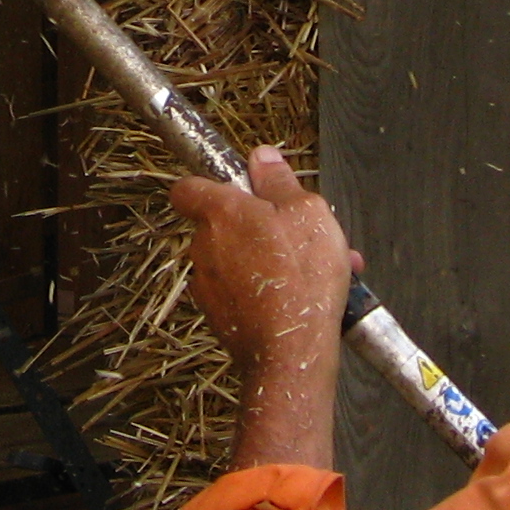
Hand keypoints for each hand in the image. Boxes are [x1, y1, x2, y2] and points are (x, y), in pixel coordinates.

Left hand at [171, 145, 356, 469]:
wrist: (291, 351)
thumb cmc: (301, 279)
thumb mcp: (306, 213)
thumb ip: (279, 181)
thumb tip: (262, 157)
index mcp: (220, 213)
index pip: (189, 187)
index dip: (211, 184)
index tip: (240, 189)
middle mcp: (204, 247)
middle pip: (224, 224)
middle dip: (262, 225)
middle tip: (302, 234)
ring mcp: (208, 284)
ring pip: (239, 259)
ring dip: (273, 258)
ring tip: (321, 268)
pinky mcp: (219, 315)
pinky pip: (243, 290)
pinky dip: (268, 288)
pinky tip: (305, 294)